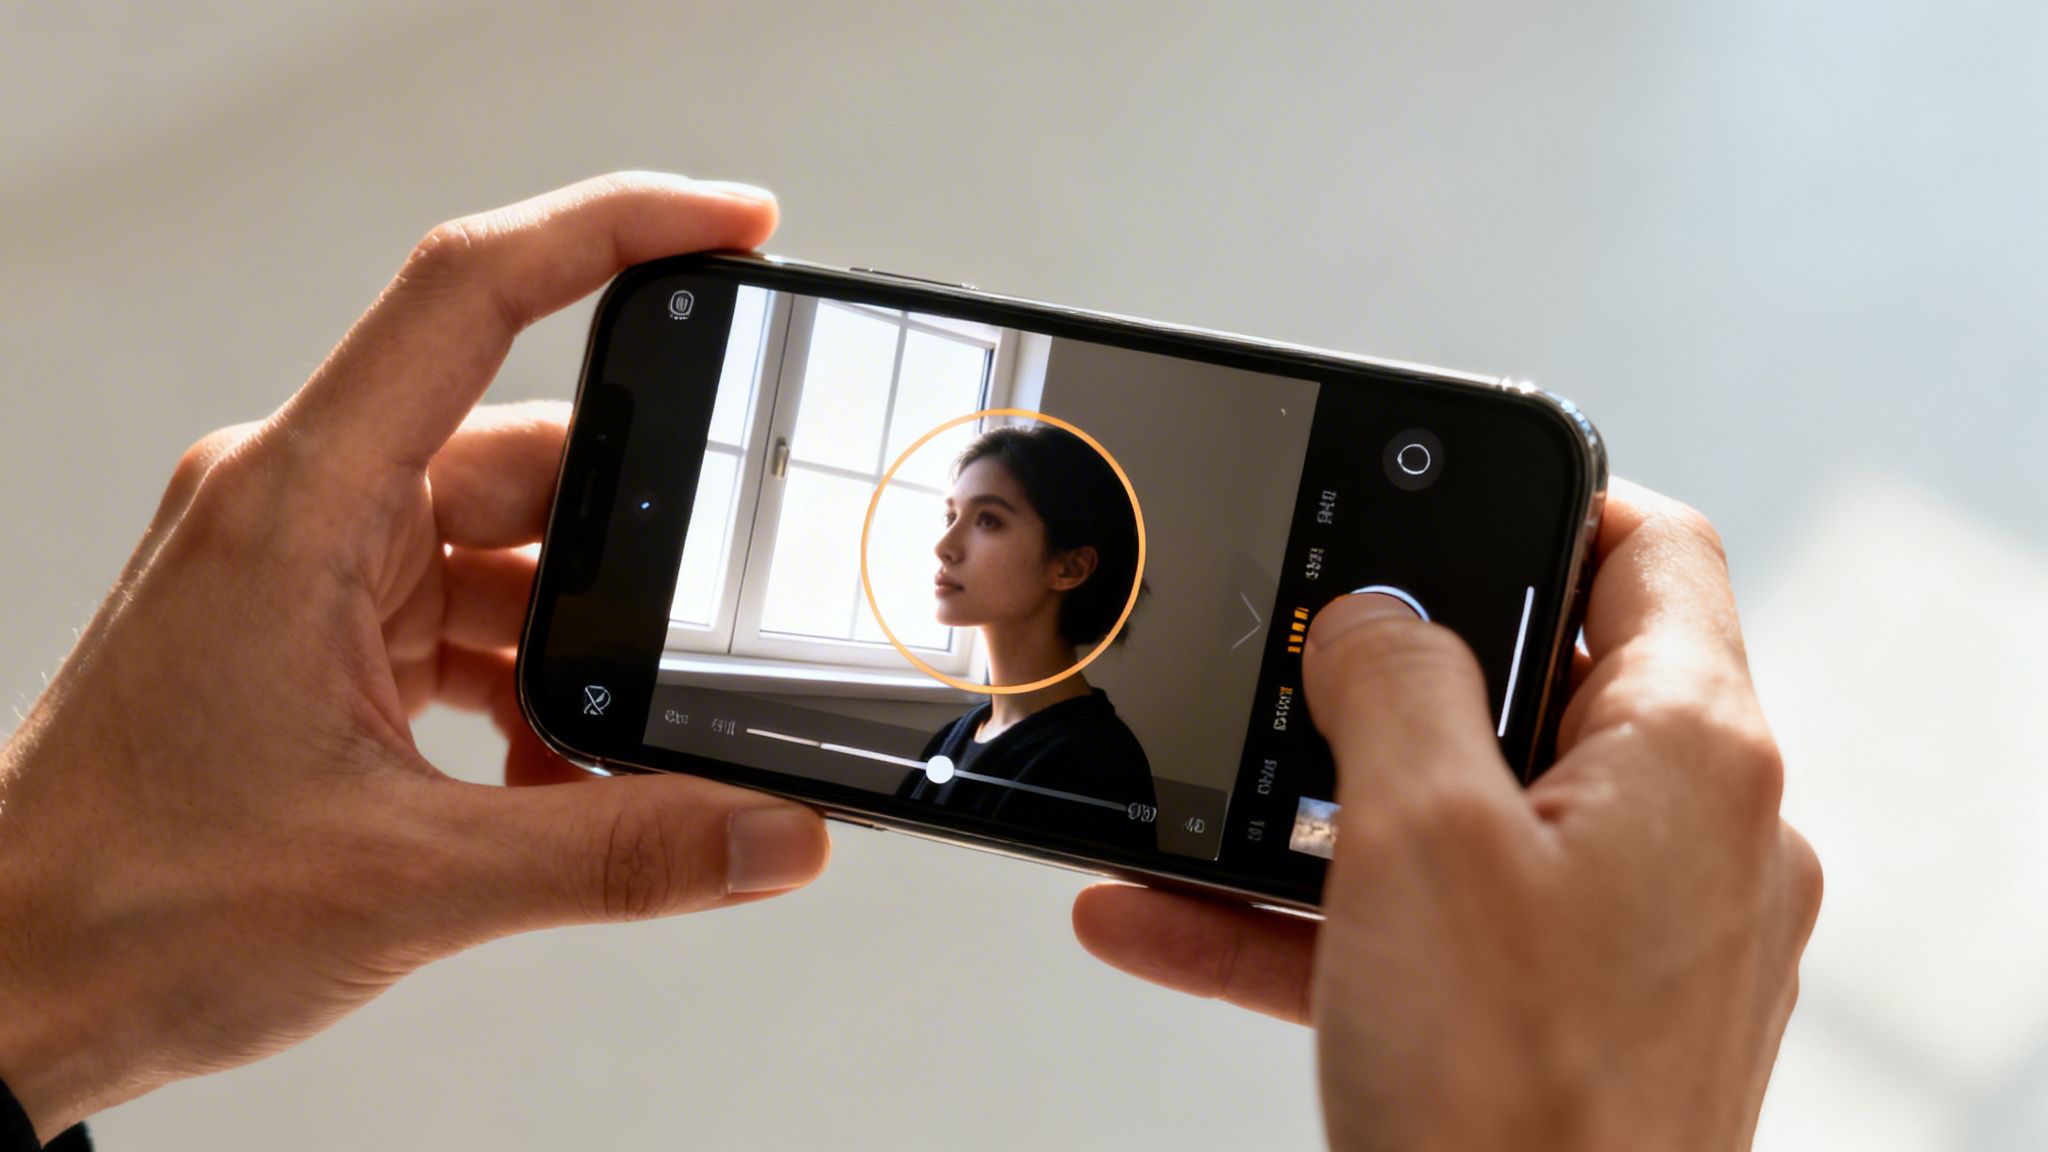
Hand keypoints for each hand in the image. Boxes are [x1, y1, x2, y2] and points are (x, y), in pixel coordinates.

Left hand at [0, 174, 830, 1140]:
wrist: (4, 987)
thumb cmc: (121, 909)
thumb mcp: (404, 883)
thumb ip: (616, 854)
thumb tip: (770, 832)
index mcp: (296, 504)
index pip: (471, 294)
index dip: (614, 228)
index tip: (734, 224)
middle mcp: (301, 508)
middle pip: (526, 452)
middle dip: (632, 545)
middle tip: (704, 624)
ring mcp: (308, 568)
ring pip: (506, 547)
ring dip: (575, 642)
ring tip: (610, 746)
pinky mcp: (318, 630)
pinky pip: (468, 615)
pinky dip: (529, 685)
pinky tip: (550, 776)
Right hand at [1073, 481, 1821, 1149]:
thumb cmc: (1514, 1115)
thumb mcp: (1418, 840)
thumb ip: (1394, 685)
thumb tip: (1375, 620)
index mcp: (1690, 758)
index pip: (1651, 550)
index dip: (1545, 496)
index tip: (1441, 495)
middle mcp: (1690, 839)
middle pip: (1545, 680)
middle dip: (1397, 672)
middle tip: (1301, 660)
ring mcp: (1634, 934)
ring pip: (1470, 814)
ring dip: (1326, 805)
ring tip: (1214, 798)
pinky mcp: (1570, 1016)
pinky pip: (1438, 925)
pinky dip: (1320, 913)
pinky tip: (1177, 919)